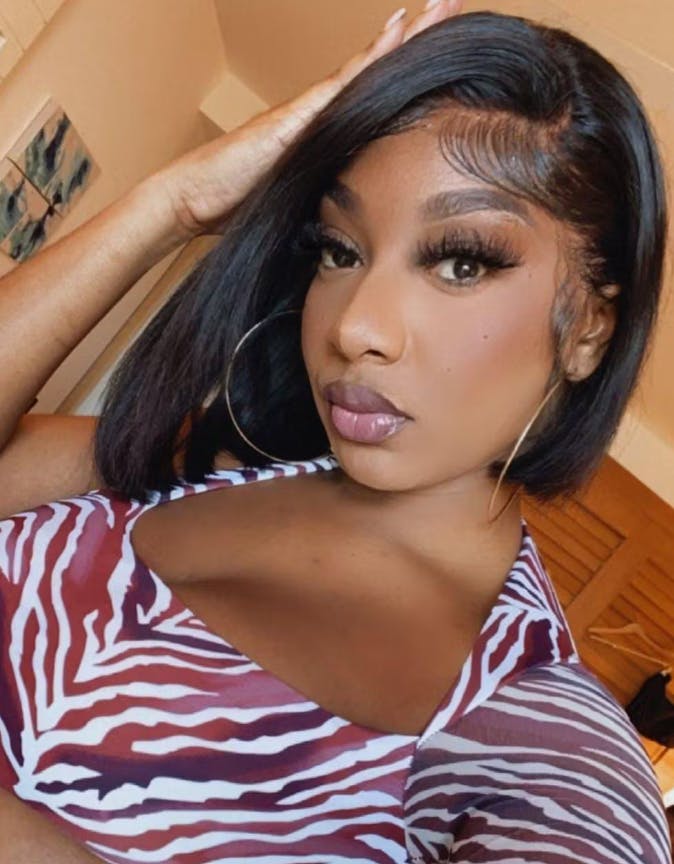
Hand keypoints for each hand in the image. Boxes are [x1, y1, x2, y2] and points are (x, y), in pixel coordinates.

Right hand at [158, 0, 462, 238]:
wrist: (192, 198)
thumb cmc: (239, 202)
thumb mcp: (300, 196)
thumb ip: (327, 189)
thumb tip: (358, 211)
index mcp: (325, 130)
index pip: (376, 91)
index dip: (409, 67)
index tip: (445, 43)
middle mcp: (320, 110)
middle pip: (379, 68)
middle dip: (421, 38)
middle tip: (456, 3)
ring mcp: (308, 109)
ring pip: (368, 66)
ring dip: (408, 36)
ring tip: (443, 4)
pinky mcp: (295, 118)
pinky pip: (343, 83)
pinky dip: (373, 57)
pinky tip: (400, 30)